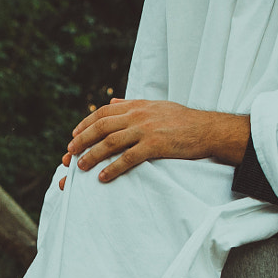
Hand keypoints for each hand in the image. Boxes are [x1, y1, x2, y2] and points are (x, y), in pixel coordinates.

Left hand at [59, 98, 249, 185]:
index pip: (103, 112)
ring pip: (110, 142)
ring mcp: (146, 130)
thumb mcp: (156, 105)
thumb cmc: (182, 119)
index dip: (85, 124)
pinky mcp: (155, 146)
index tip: (74, 136)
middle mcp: (138, 115)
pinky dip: (113, 168)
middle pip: (101, 127)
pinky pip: (129, 158)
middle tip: (70, 154)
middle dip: (82, 140)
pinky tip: (103, 177)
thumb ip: (132, 104)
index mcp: (137, 105)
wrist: (207, 129)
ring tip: (80, 167)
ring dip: (93, 155)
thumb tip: (113, 101)